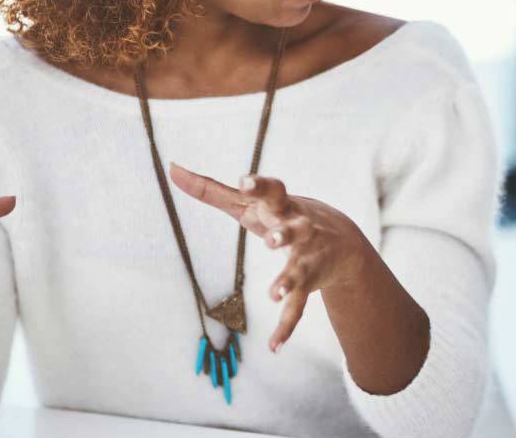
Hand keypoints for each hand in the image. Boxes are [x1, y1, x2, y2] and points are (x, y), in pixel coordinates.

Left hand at [168, 163, 371, 352]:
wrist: (343, 242)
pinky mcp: (309, 284)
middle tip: (273, 240)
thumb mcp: (251, 203)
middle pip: (295, 229)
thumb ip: (212, 190)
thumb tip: (172, 169)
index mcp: (282, 205)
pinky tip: (274, 346)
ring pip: (299, 269)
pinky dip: (287, 326)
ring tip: (274, 294)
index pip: (273, 191)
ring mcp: (306, 257)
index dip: (260, 187)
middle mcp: (299, 229)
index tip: (245, 181)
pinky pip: (298, 307)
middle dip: (285, 234)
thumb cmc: (283, 215)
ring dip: (287, 281)